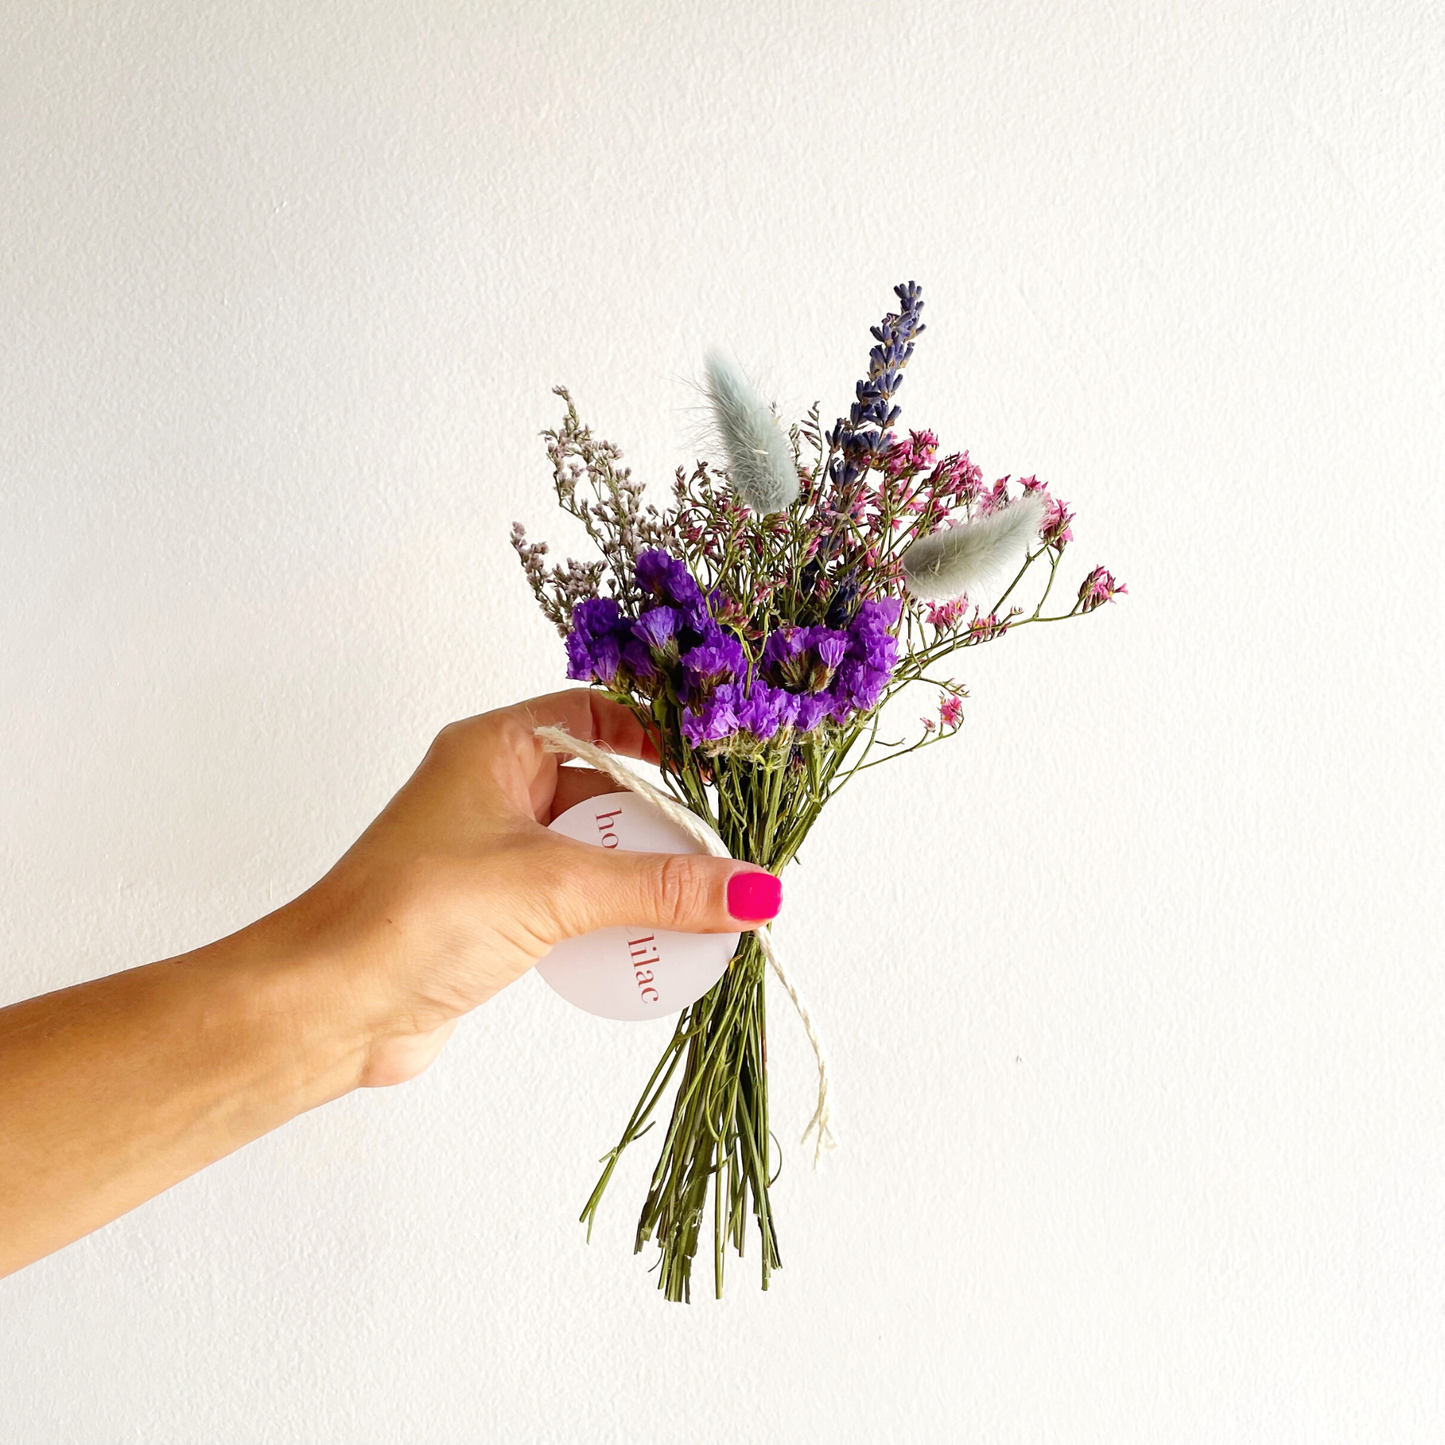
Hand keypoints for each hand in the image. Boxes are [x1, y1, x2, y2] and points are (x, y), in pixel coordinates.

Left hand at [268, 689, 781, 1087]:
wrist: (329, 1008)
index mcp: (497, 748)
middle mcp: (496, 790)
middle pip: (608, 791)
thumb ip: (660, 887)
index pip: (599, 717)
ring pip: (596, 852)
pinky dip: (616, 918)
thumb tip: (754, 891)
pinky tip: (656, 943)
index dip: (661, 738)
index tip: (722, 771)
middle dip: (666, 828)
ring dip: (646, 880)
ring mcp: (495, 853)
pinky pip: (577, 901)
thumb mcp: (555, 888)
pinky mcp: (497, 912)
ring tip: (709, 908)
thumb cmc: (417, 915)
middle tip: (728, 858)